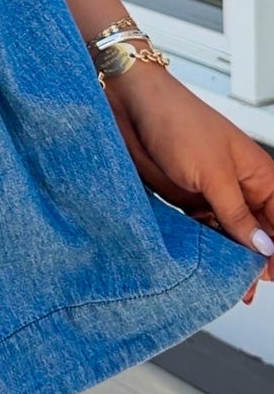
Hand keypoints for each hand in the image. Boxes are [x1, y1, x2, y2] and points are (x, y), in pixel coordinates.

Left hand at [105, 62, 273, 305]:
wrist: (133, 104)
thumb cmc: (178, 120)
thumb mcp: (213, 172)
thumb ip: (237, 213)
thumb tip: (263, 247)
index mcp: (259, 175)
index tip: (268, 276)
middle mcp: (240, 187)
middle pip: (260, 234)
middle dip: (257, 262)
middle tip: (247, 289)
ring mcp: (214, 194)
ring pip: (232, 237)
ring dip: (231, 258)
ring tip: (229, 285)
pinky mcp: (189, 199)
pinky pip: (205, 231)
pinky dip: (208, 247)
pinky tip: (205, 265)